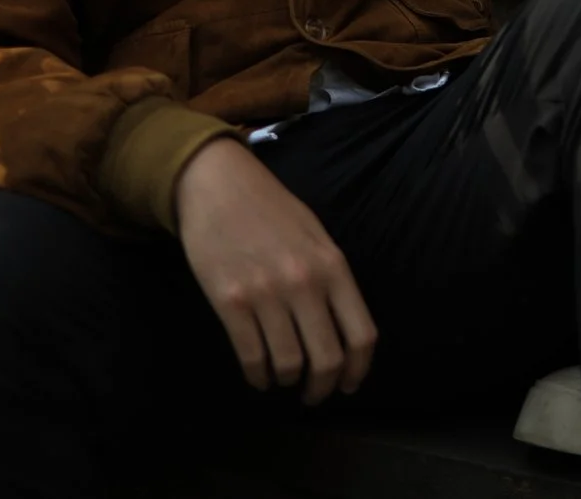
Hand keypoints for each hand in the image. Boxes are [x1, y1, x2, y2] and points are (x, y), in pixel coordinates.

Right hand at [173, 136, 376, 403]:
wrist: (218, 184)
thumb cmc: (270, 208)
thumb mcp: (316, 235)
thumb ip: (332, 278)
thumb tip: (343, 329)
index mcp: (333, 266)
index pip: (362, 334)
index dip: (359, 370)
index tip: (348, 385)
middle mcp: (305, 283)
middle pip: (327, 358)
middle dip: (322, 387)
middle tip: (313, 395)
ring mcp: (267, 294)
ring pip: (288, 364)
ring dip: (286, 380)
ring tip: (282, 377)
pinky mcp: (230, 302)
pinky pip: (252, 357)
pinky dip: (258, 376)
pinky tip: (258, 375)